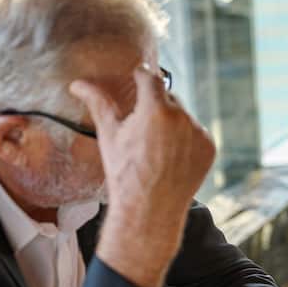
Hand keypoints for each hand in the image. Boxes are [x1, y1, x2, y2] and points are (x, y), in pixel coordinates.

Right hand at [71, 66, 215, 286]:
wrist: (150, 210)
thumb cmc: (125, 174)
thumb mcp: (109, 136)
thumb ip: (98, 103)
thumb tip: (78, 84)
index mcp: (156, 109)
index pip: (150, 78)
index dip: (141, 76)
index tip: (137, 77)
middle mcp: (182, 118)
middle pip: (168, 97)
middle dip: (155, 106)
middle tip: (142, 126)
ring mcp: (199, 133)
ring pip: (183, 116)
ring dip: (171, 122)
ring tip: (155, 147)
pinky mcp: (210, 147)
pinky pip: (196, 133)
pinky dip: (186, 139)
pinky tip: (171, 157)